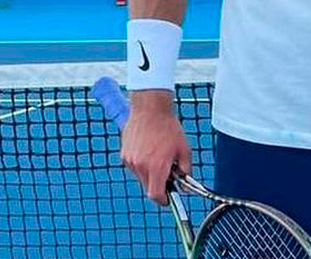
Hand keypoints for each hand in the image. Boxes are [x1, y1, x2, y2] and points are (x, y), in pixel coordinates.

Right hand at [120, 90, 190, 204]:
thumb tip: (186, 184)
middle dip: (159, 184)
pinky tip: (149, 150)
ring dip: (150, 174)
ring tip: (158, 155)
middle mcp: (141, 166)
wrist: (150, 109)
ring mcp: (130, 161)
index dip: (163, 200)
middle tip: (168, 172)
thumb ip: (186, 169)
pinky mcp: (124, 155)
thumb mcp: (184, 149)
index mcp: (157, 166)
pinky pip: (135, 168)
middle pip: (148, 187)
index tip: (169, 199)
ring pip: (141, 178)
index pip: (156, 195)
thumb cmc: (168, 127)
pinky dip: (142, 165)